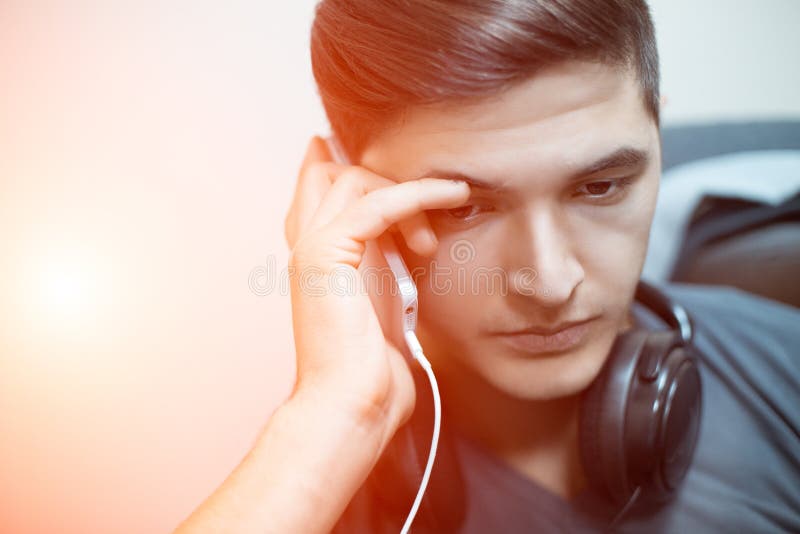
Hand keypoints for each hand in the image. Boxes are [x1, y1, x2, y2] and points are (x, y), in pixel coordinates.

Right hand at [284, 136, 469, 448]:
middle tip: (421, 230)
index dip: (344, 166)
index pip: (316, 189)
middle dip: (385, 181)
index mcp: (317, 258)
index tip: (388, 163)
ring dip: (405, 194)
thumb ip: (387, 266)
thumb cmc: (373, 367)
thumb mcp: (386, 303)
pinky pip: (376, 201)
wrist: (355, 403)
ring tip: (429, 243)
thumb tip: (408, 249)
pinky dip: (419, 193)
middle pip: (331, 172)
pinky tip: (453, 195)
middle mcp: (306, 246)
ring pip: (352, 177)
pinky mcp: (325, 253)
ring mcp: (311, 247)